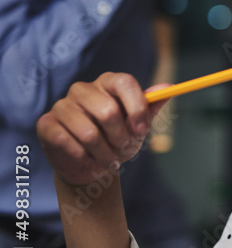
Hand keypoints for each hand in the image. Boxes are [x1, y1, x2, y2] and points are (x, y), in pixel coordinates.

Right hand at [36, 73, 167, 185]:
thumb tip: (168, 87)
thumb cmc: (117, 140)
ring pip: (88, 132)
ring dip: (104, 153)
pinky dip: (84, 158)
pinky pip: (67, 141)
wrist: (92, 165)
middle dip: (120, 138)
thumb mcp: (138, 125)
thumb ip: (150, 106)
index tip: (142, 131)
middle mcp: (82, 89)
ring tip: (110, 160)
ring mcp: (62, 105)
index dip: (136, 108)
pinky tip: (88, 160)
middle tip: (123, 149)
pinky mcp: (46, 124)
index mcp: (108, 82)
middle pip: (108, 110)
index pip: (124, 82)